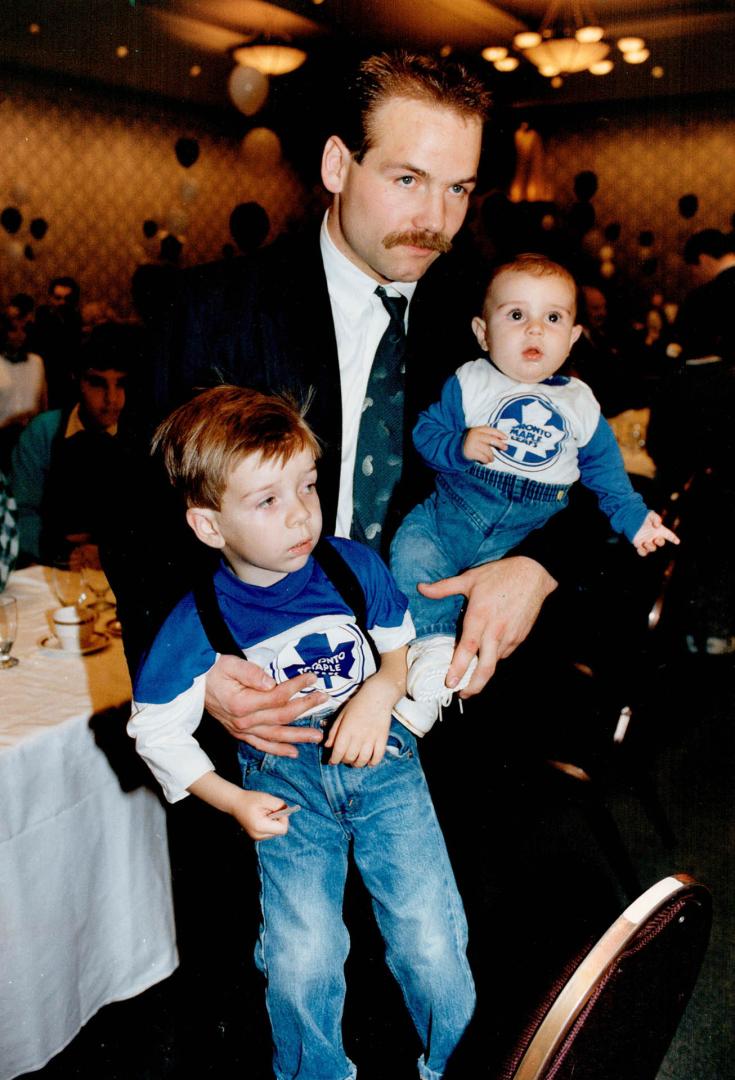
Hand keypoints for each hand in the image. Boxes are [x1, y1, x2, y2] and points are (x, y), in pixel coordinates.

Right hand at [204, 654, 327, 756]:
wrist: (194, 685)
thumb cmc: (214, 671)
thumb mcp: (230, 664)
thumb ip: (251, 673)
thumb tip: (272, 683)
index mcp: (242, 704)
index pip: (277, 696)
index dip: (297, 687)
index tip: (312, 678)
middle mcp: (243, 721)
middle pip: (281, 717)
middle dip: (305, 708)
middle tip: (324, 700)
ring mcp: (242, 730)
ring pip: (275, 735)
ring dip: (298, 736)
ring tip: (317, 735)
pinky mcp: (240, 734)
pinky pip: (262, 745)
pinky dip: (278, 750)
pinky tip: (294, 753)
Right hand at [229, 789, 294, 840]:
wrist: (234, 803)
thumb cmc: (249, 799)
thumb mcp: (266, 798)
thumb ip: (279, 805)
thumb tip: (288, 811)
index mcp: (260, 827)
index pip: (282, 829)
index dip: (284, 819)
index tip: (279, 809)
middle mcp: (259, 836)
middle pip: (280, 831)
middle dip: (279, 820)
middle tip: (270, 810)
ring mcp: (257, 837)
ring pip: (276, 831)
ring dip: (275, 821)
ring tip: (265, 812)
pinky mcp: (257, 836)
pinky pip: (270, 831)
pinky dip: (270, 823)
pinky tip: (263, 816)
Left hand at [324, 649, 405, 766]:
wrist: (378, 695)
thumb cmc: (357, 704)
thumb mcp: (341, 714)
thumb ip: (333, 731)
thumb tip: (327, 745)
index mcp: (346, 729)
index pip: (338, 751)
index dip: (334, 759)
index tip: (332, 761)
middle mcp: (359, 736)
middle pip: (350, 757)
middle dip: (344, 761)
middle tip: (343, 758)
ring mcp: (372, 738)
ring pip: (363, 760)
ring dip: (357, 764)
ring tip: (355, 761)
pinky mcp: (383, 739)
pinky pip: (378, 757)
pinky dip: (372, 763)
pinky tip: (369, 761)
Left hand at [417, 556, 556, 695]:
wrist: (533, 573)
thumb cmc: (499, 575)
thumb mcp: (470, 578)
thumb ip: (444, 587)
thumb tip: (421, 588)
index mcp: (480, 617)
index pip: (467, 649)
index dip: (458, 668)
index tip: (450, 683)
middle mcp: (495, 631)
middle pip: (486, 667)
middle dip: (474, 686)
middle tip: (463, 694)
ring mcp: (510, 636)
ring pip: (495, 662)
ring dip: (483, 673)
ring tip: (472, 679)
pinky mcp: (520, 637)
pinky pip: (505, 653)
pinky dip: (495, 658)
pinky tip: (488, 656)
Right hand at [463, 425, 507, 463]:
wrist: (456, 449)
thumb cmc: (471, 442)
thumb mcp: (477, 435)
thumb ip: (487, 435)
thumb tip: (502, 440)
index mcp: (477, 430)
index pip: (491, 430)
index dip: (499, 434)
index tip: (506, 438)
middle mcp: (475, 436)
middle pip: (491, 439)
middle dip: (500, 444)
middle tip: (505, 448)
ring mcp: (473, 444)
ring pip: (488, 451)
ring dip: (491, 456)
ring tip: (491, 459)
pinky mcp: (471, 452)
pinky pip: (483, 457)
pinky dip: (486, 460)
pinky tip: (486, 461)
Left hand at [633, 511, 679, 555]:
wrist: (631, 518)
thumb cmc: (642, 516)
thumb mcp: (650, 515)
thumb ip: (656, 518)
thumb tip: (657, 526)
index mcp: (659, 530)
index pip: (669, 535)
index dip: (673, 538)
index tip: (677, 541)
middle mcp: (654, 536)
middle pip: (661, 543)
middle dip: (660, 542)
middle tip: (656, 539)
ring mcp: (646, 541)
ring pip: (652, 548)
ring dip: (650, 547)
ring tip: (645, 542)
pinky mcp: (638, 544)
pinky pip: (643, 552)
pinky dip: (642, 552)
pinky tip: (639, 547)